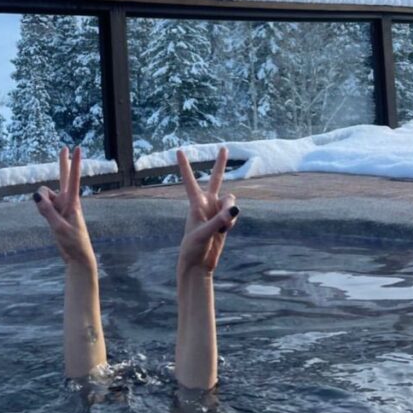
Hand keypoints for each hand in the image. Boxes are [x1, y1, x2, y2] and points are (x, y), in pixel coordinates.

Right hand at [33, 146, 96, 269]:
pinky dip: (41, 209)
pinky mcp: (55, 212)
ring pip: (44, 195)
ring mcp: (60, 206)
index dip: (74, 163)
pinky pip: (42, 204)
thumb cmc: (73, 242)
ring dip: (42, 203)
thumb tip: (36, 195)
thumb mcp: (59, 228)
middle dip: (62, 163)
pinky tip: (49, 220)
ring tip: (53, 220)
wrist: (77, 257)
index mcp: (73, 203)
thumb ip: (47, 211)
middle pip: (64, 177)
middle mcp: (67, 201)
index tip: (77, 148)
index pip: (73, 179)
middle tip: (64, 147)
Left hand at [177, 147, 238, 276]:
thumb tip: (235, 209)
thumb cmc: (193, 248)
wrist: (198, 264)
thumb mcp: (204, 234)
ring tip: (222, 227)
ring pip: (231, 201)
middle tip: (224, 148)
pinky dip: (232, 222)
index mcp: (195, 204)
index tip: (178, 150)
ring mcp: (216, 211)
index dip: (184, 165)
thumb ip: (219, 220)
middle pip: (216, 179)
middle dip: (221, 164)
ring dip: (230, 211)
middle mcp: (206, 203)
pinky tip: (224, 232)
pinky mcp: (224, 220)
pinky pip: (234, 214)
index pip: (189, 180)